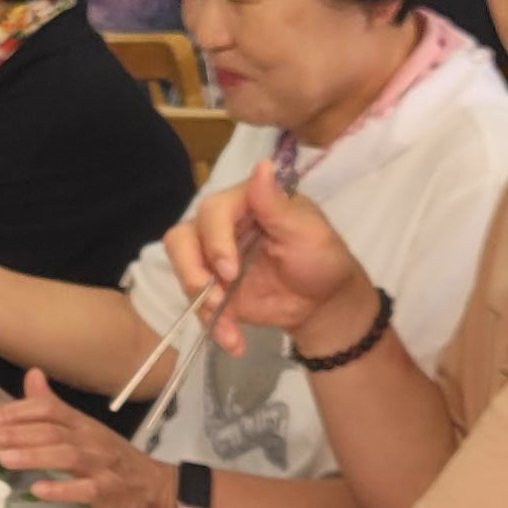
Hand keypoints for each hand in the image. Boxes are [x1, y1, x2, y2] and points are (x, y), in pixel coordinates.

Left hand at [0, 369, 166, 507]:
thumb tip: (32, 374)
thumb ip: (52, 405)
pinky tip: (39, 489)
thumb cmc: (108, 456)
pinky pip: (84, 489)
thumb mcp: (81, 427)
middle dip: (15, 434)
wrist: (149, 485)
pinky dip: (61, 489)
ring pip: (66, 456)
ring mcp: (100, 465)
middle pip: (51, 431)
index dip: (18, 412)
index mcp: (80, 423)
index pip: (48, 408)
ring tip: (5, 459)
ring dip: (34, 456)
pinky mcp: (106, 491)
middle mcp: (89, 439)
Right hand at [163, 155, 359, 351]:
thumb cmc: (322, 259)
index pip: (211, 211)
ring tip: (228, 327)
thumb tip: (261, 165)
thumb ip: (276, 204)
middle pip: (182, 238)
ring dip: (200, 303)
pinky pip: (196, 304)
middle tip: (217, 298)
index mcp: (245, 204)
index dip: (214, 241)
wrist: (324, 304)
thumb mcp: (307, 232)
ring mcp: (213, 259)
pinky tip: (234, 342)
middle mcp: (222, 227)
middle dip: (193, 272)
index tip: (230, 271)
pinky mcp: (213, 289)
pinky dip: (213, 325)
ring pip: (183, 271)